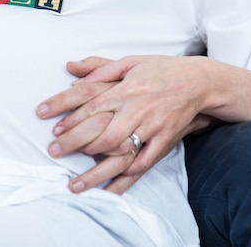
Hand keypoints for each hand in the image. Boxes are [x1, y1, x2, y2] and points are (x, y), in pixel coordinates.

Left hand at [38, 55, 211, 192]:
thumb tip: (72, 70)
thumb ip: (100, 68)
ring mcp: (151, 127)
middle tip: (54, 152)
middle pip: (101, 132)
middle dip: (75, 144)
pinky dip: (126, 177)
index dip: (70, 118)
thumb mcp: (130, 61)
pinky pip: (144, 163)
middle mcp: (136, 109)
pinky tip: (109, 188)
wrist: (198, 82)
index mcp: (126, 88)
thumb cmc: (161, 69)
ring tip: (75, 181)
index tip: (52, 128)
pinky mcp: (164, 140)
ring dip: (96, 168)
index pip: (92, 104)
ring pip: (120, 151)